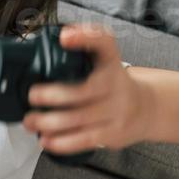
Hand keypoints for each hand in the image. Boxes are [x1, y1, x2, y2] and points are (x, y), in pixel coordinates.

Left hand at [22, 23, 147, 153]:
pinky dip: (62, 142)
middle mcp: (116, 84)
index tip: (65, 37)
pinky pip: (85, 139)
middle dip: (52, 95)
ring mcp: (117, 110)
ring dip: (49, 122)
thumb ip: (81, 52)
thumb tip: (49, 46)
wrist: (146, 109)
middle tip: (32, 96)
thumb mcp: (103, 62)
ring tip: (31, 121)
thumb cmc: (114, 84)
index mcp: (110, 61)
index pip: (104, 42)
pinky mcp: (114, 133)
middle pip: (84, 90)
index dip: (85, 36)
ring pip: (79, 118)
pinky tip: (46, 140)